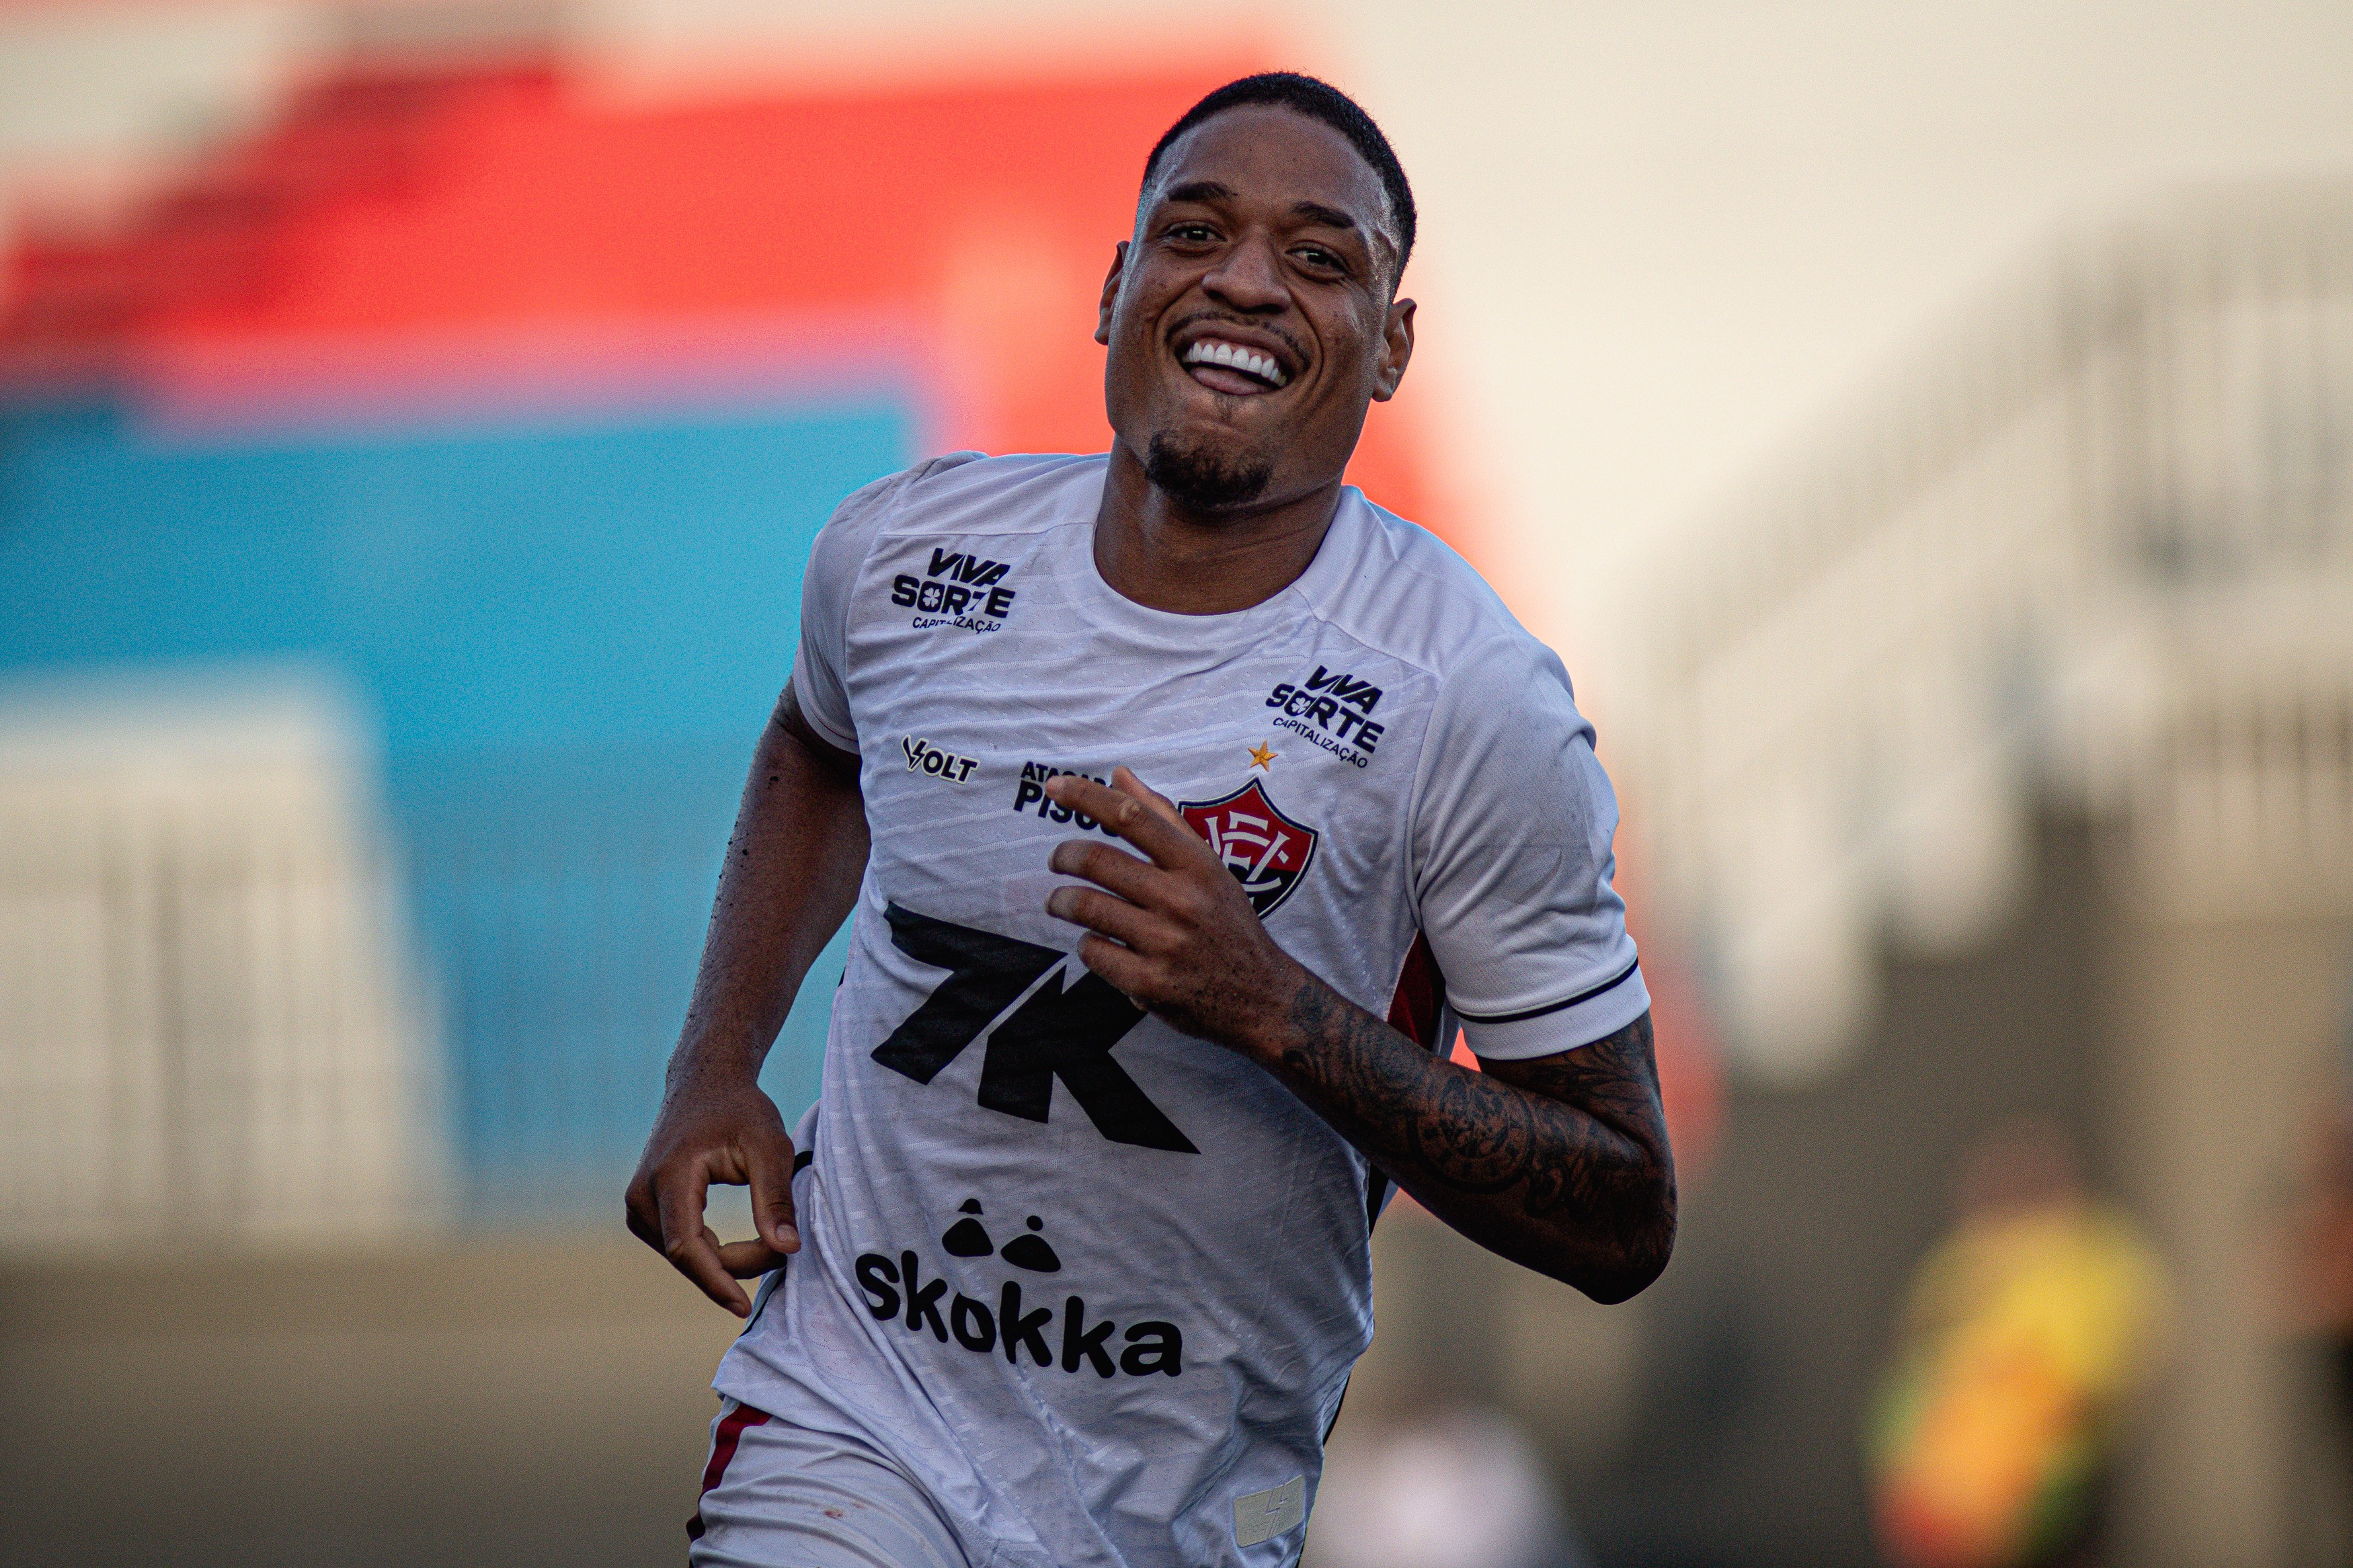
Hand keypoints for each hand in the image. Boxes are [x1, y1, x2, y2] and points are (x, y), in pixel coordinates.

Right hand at [624, 1069, 799, 1315]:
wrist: (705, 1083)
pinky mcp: (643, 1210)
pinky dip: (711, 1253)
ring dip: (725, 1262)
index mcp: (669, 1176)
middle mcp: (641, 1194)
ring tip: (768, 1240)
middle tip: (782, 1251)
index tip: (744, 1306)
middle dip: (735, 1266)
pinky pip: (678, 1246)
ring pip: (683, 1256)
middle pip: (687, 1255)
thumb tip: (788, 1249)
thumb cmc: (741, 1110)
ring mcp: (637, 1204)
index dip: (715, 1281)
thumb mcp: (770, 1146)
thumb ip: (776, 1198)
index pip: (686, 1246)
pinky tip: (743, 1247)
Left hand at [1041, 766, 1304, 1058]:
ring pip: (1085, 906)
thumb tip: (1120, 775)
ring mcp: (1166, 944)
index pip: (1134, 818)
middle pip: (1097, 861)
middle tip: (1057, 860)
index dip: (1088, 798)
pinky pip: (1093, 952)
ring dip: (1061, 901)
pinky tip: (1098, 945)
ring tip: (1060, 902)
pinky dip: (1087, 945)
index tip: (1054, 786)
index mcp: (1198, 866)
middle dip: (1063, 856)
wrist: (1263, 999)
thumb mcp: (1209, 868)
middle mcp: (1183, 900)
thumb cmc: (1229, 925)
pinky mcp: (1150, 984)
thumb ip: (1164, 820)